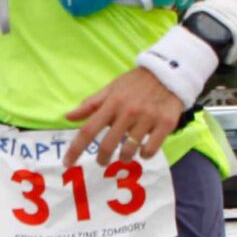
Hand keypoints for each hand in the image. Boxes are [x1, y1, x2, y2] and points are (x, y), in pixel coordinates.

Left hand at [67, 67, 186, 164]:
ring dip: (124, 157)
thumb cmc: (135, 83)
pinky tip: (143, 150)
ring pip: (129, 151)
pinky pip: (150, 150)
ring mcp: (147, 118)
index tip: (67, 163)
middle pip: (107, 145)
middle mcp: (128, 111)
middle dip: (102, 159)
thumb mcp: (111, 89)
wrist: (169, 73)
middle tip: (102, 161)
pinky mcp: (165, 123)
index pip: (88, 130)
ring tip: (125, 155)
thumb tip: (68, 117)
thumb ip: (90, 105)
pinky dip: (144, 154)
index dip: (76, 149)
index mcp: (112, 103)